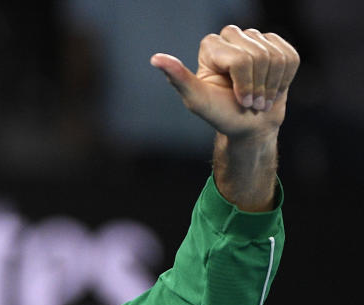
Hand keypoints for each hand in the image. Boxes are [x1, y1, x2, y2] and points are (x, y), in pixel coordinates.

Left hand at [150, 25, 299, 140]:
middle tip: (250, 102)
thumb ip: (179, 78)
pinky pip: (290, 57)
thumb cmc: (221, 114)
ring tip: (260, 98)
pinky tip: (273, 88)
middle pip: (258, 55)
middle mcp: (231, 37)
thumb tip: (155, 58)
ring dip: (272, 85)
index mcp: (210, 46)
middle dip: (258, 85)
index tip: (239, 100)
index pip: (241, 59)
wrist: (250, 126)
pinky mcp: (277, 45)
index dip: (245, 84)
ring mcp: (255, 40)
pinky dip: (285, 79)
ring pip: (276, 56)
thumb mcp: (197, 100)